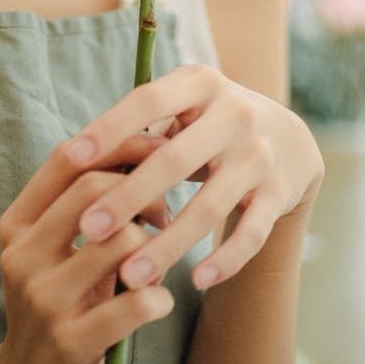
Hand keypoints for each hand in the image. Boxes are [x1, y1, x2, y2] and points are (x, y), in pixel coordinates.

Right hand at [0, 134, 175, 363]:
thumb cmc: (59, 303)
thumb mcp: (54, 250)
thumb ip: (83, 205)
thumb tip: (145, 143)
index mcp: (17, 224)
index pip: (67, 158)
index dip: (118, 142)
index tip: (158, 144)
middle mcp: (22, 255)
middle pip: (95, 189)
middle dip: (145, 190)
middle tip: (165, 212)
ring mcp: (43, 300)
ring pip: (121, 241)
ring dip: (156, 247)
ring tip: (161, 260)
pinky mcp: (70, 342)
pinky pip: (136, 302)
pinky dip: (160, 297)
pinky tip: (158, 301)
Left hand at [70, 64, 322, 292]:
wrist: (290, 138)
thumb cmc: (210, 121)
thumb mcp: (184, 103)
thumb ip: (142, 125)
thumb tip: (78, 159)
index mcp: (201, 83)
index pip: (150, 100)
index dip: (111, 127)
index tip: (74, 157)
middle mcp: (234, 114)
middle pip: (174, 160)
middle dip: (128, 197)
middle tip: (87, 229)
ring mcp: (260, 155)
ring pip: (210, 207)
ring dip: (168, 245)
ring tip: (130, 276)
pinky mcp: (279, 193)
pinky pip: (251, 233)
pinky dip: (225, 260)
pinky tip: (195, 280)